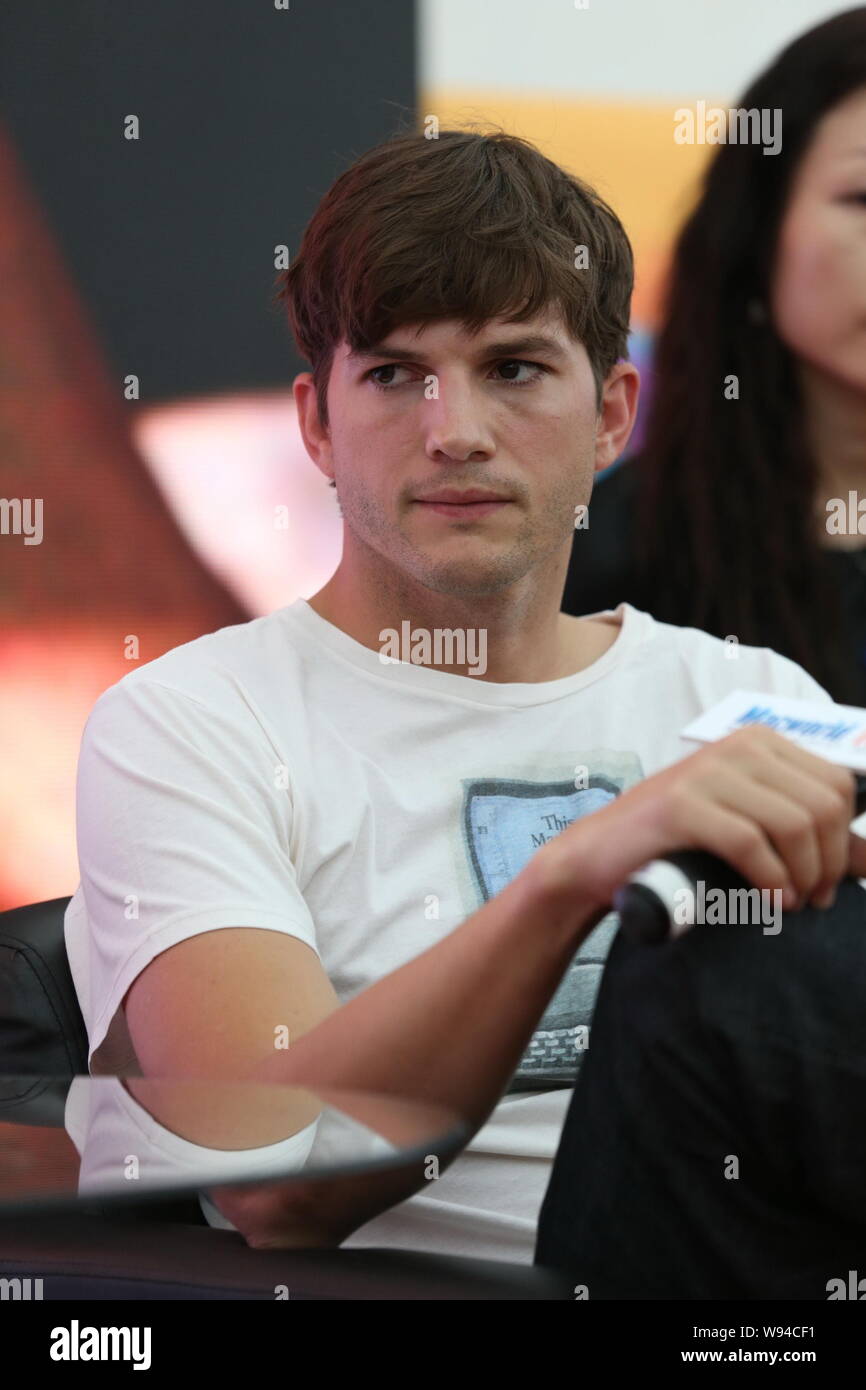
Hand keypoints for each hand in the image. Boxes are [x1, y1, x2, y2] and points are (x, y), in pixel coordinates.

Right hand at [538, 724, 865, 915]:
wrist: (599, 857)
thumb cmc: (679, 845)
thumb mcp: (750, 829)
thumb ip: (809, 838)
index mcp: (760, 742)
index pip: (838, 785)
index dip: (843, 841)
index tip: (825, 883)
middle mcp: (736, 746)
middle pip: (823, 805)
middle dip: (828, 864)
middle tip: (810, 901)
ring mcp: (706, 770)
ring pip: (794, 824)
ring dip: (803, 876)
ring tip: (790, 903)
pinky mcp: (681, 803)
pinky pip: (750, 842)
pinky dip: (770, 880)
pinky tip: (770, 901)